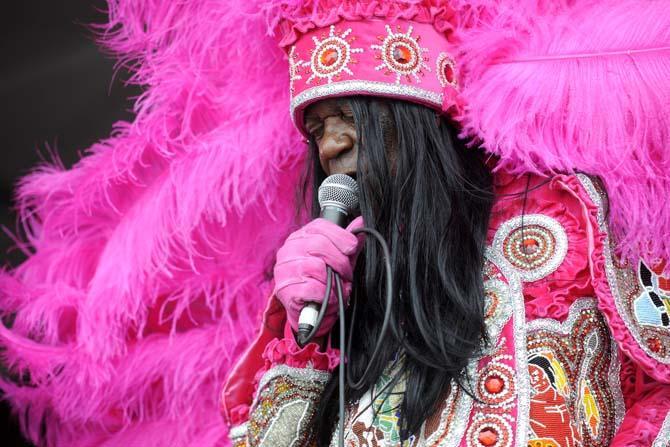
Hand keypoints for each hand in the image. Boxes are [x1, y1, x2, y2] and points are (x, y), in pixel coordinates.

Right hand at [273, 216, 364, 336]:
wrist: (310, 312)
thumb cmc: (323, 282)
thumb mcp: (338, 259)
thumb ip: (348, 242)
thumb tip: (360, 222)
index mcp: (300, 237)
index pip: (320, 226)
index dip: (340, 236)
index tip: (351, 248)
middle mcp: (289, 250)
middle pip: (319, 245)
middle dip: (340, 261)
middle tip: (346, 274)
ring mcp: (284, 269)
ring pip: (316, 267)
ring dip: (334, 282)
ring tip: (337, 289)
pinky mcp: (284, 289)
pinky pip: (312, 288)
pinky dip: (326, 296)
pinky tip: (328, 299)